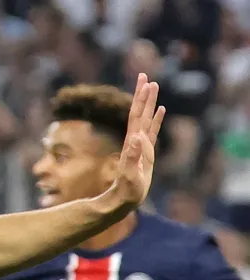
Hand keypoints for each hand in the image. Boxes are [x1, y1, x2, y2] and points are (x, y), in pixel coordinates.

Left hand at [109, 73, 165, 208]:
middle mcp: (136, 140)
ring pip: (146, 118)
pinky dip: (156, 119)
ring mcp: (141, 145)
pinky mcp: (147, 152)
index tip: (145, 82)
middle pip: (140, 112)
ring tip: (153, 85)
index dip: (141, 99)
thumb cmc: (127, 190)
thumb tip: (136, 137)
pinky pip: (153, 131)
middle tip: (144, 75)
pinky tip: (160, 110)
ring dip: (149, 102)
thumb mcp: (130, 175)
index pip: (137, 116)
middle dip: (143, 94)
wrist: (123, 199)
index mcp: (133, 142)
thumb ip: (133, 156)